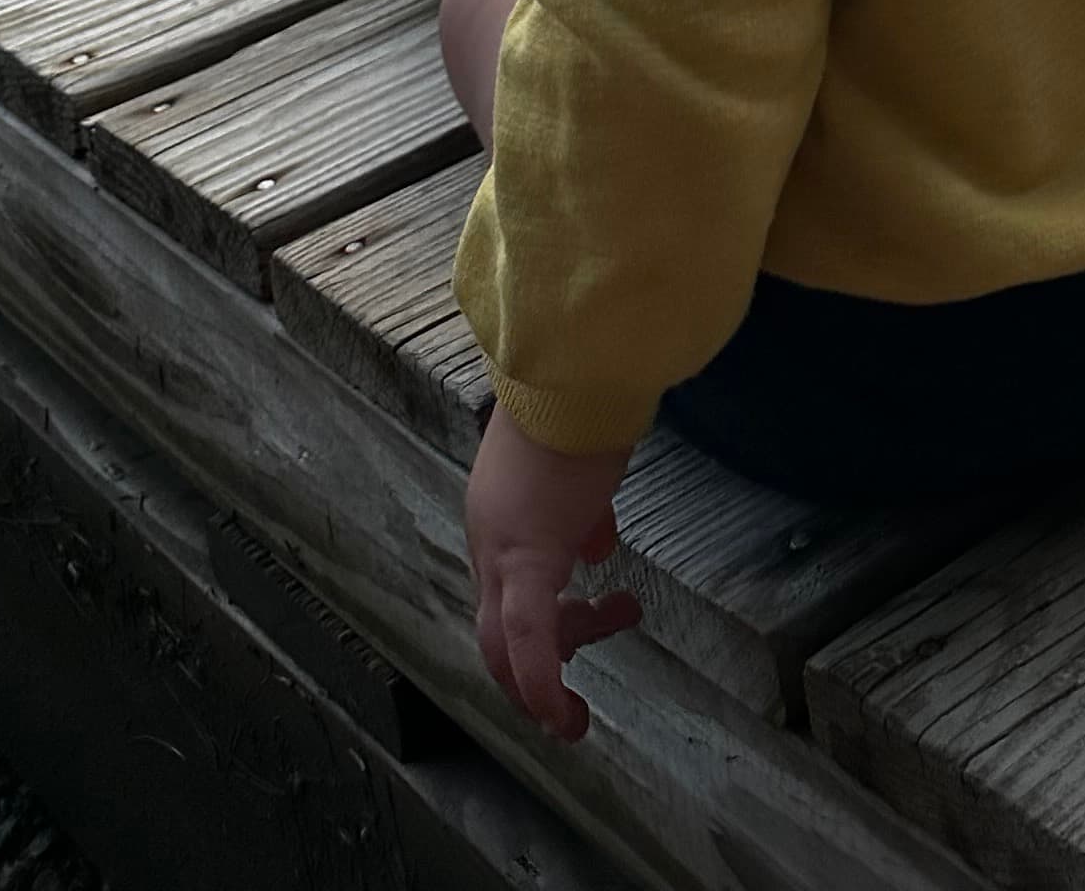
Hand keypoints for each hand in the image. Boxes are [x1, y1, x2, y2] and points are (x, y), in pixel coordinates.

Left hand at [464, 405, 640, 740]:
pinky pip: (528, 640)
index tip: (584, 621)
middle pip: (499, 628)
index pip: (508, 586)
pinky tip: (563, 716)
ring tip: (596, 679)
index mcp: (497, 513)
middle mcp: (488, 538)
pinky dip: (541, 686)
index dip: (543, 618)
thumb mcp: (582, 464)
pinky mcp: (527, 557)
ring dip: (554, 669)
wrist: (578, 367)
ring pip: (511, 641)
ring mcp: (501, 549)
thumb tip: (595, 547)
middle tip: (572, 694)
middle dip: (539, 667)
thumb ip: (580, 511)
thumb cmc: (586, 400)